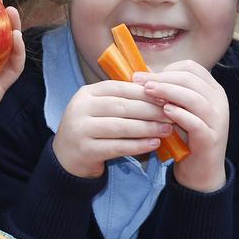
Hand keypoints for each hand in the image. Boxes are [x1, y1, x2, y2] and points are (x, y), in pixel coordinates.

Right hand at [51, 79, 173, 178]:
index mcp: (86, 93)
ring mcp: (80, 129)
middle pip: (122, 106)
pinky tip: (154, 144)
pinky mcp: (85, 150)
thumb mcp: (101, 107)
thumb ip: (124, 96)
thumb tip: (157, 79)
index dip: (144, 93)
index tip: (167, 97)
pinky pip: (117, 147)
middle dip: (150, 111)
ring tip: (167, 130)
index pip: (120, 88)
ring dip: (147, 128)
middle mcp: (80, 108)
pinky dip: (138, 145)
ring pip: (121, 127)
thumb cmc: (92, 128)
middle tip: (171, 114)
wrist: (66, 158)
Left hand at [135, 60, 228, 192]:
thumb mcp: (178, 110)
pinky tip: (164, 112)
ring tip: (148, 92)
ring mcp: (218, 120)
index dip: (166, 69)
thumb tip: (141, 74)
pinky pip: (196, 122)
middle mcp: (219, 101)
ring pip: (194, 98)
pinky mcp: (211, 138)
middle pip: (190, 79)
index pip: (190, 68)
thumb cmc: (186, 137)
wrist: (201, 171)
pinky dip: (180, 115)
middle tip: (140, 83)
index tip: (144, 76)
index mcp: (212, 90)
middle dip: (162, 79)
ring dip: (168, 92)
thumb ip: (167, 92)